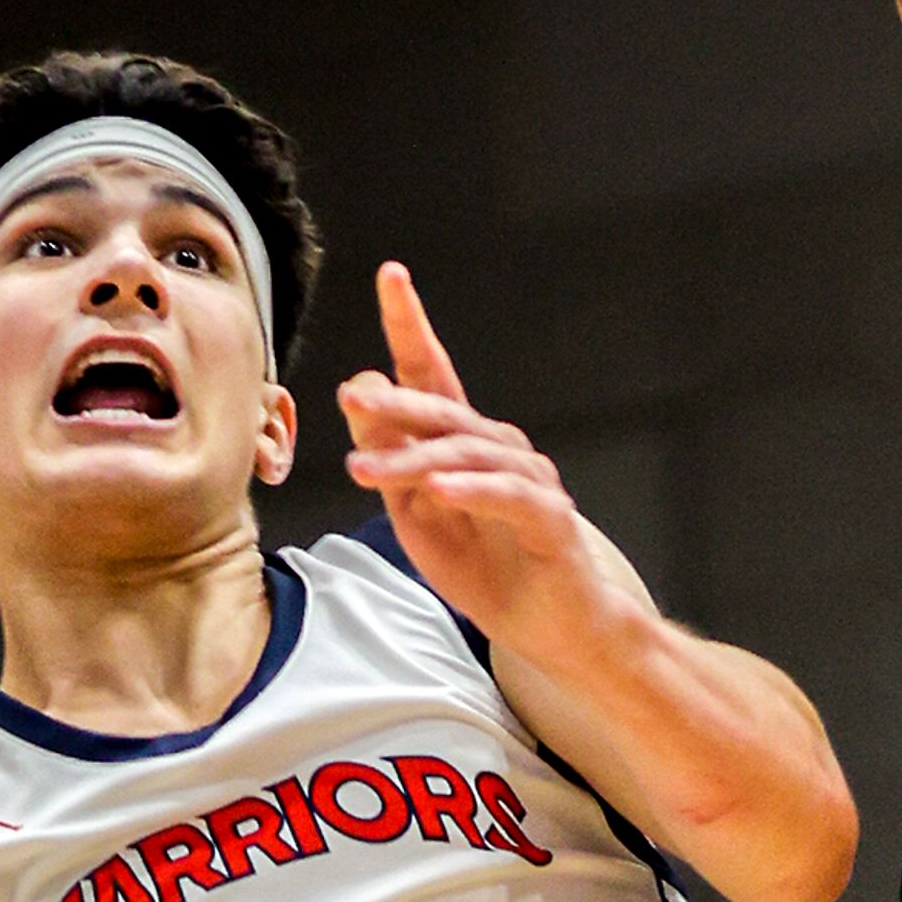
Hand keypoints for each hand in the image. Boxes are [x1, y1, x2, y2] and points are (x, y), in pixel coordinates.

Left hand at [338, 265, 619, 648]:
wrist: (548, 627)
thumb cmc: (485, 566)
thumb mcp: (415, 514)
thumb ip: (389, 459)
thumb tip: (359, 394)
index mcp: (465, 441)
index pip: (434, 373)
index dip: (412, 325)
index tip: (392, 274)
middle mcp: (501, 447)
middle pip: (444, 411)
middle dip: (396, 403)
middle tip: (351, 397)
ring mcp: (530, 479)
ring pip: (467, 455)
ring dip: (414, 460)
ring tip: (364, 472)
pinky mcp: (550, 518)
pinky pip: (508, 496)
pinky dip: (472, 491)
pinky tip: (438, 490)